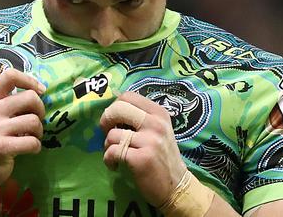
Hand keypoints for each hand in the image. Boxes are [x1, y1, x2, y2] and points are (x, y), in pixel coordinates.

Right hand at [0, 68, 45, 187]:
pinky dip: (36, 146)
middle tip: (35, 121)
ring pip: (34, 121)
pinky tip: (30, 148)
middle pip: (30, 97)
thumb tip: (39, 91)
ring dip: (39, 131)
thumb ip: (10, 101)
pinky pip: (31, 142)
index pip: (10, 76)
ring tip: (32, 136)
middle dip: (40, 110)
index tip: (39, 91)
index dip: (30, 80)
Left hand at [100, 92, 187, 206]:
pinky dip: (108, 160)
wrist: (176, 186)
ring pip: (112, 134)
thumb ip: (140, 117)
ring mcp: (150, 141)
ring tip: (115, 154)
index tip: (114, 121)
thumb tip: (112, 109)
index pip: (128, 96)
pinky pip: (112, 152)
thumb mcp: (158, 130)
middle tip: (109, 135)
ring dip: (107, 146)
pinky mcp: (141, 158)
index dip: (114, 107)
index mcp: (158, 113)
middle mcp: (155, 123)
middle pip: (117, 109)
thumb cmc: (162, 157)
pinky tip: (115, 165)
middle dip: (106, 121)